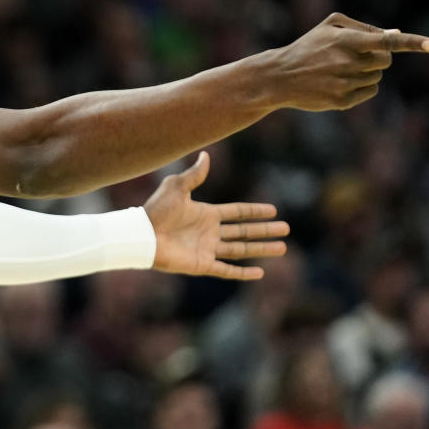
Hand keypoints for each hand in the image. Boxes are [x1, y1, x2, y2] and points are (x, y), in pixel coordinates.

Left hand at [144, 152, 288, 279]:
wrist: (142, 236)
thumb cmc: (156, 211)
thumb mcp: (176, 187)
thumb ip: (194, 174)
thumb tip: (206, 155)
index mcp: (206, 214)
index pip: (237, 212)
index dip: (255, 211)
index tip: (274, 210)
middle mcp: (209, 232)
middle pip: (244, 231)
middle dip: (265, 230)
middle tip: (286, 229)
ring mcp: (207, 249)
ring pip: (241, 250)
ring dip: (261, 249)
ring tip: (282, 248)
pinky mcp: (202, 265)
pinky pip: (226, 270)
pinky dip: (242, 273)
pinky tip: (259, 273)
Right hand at [269, 12, 428, 110]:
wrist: (279, 77)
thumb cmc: (308, 47)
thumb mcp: (330, 27)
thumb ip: (364, 28)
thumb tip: (396, 34)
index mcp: (345, 41)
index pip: (386, 41)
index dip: (411, 42)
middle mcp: (347, 63)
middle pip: (386, 60)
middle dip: (378, 57)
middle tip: (356, 56)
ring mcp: (344, 84)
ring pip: (378, 77)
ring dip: (367, 72)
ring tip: (340, 70)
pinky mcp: (342, 101)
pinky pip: (370, 91)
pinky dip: (362, 86)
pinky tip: (339, 83)